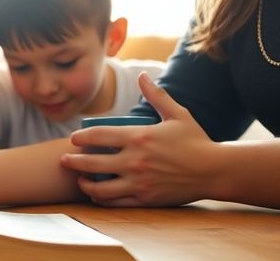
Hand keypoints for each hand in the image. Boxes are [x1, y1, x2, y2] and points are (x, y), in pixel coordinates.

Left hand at [61, 73, 222, 206]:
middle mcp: (135, 161)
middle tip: (64, 160)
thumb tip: (142, 76)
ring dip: (85, 184)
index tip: (74, 138)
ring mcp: (139, 182)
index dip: (82, 137)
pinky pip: (117, 202)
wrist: (215, 171)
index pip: (99, 135)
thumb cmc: (195, 140)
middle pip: (92, 163)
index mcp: (138, 137)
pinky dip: (103, 200)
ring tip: (80, 180)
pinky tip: (97, 196)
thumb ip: (156, 95)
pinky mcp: (146, 199)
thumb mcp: (177, 114)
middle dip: (74, 162)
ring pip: (101, 187)